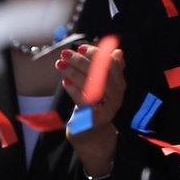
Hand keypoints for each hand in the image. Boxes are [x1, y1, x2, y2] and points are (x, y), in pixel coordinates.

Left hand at [56, 44, 125, 174]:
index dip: (96, 54)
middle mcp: (117, 97)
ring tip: (60, 65)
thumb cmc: (93, 103)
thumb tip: (118, 51)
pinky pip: (85, 101)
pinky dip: (74, 89)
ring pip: (93, 86)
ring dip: (74, 72)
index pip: (111, 64)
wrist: (90, 131)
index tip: (80, 48)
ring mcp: (107, 109)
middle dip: (82, 61)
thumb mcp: (101, 85)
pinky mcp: (95, 119)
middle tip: (65, 54)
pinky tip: (64, 81)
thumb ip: (107, 68)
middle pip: (102, 74)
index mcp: (119, 85)